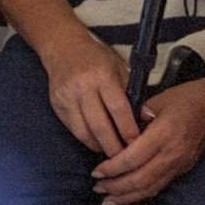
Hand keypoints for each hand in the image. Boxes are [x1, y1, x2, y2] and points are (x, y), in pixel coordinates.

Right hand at [38, 32, 140, 155]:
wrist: (63, 48)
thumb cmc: (95, 57)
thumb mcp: (119, 68)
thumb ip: (133, 93)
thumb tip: (147, 117)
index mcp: (101, 76)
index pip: (118, 109)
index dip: (128, 129)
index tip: (137, 142)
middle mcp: (82, 87)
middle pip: (100, 126)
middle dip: (114, 146)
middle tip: (126, 157)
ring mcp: (67, 98)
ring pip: (85, 132)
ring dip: (100, 146)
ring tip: (113, 152)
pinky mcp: (57, 106)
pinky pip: (74, 130)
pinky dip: (88, 139)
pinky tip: (98, 141)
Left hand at [89, 71, 204, 204]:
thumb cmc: (187, 98)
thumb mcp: (158, 100)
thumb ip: (135, 116)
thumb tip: (115, 131)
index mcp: (164, 134)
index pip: (132, 158)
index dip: (112, 168)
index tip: (95, 171)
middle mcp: (173, 154)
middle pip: (140, 179)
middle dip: (116, 187)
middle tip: (96, 187)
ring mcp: (180, 164)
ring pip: (150, 188)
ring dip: (127, 197)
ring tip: (107, 200)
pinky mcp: (183, 169)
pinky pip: (159, 186)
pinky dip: (141, 194)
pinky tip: (127, 197)